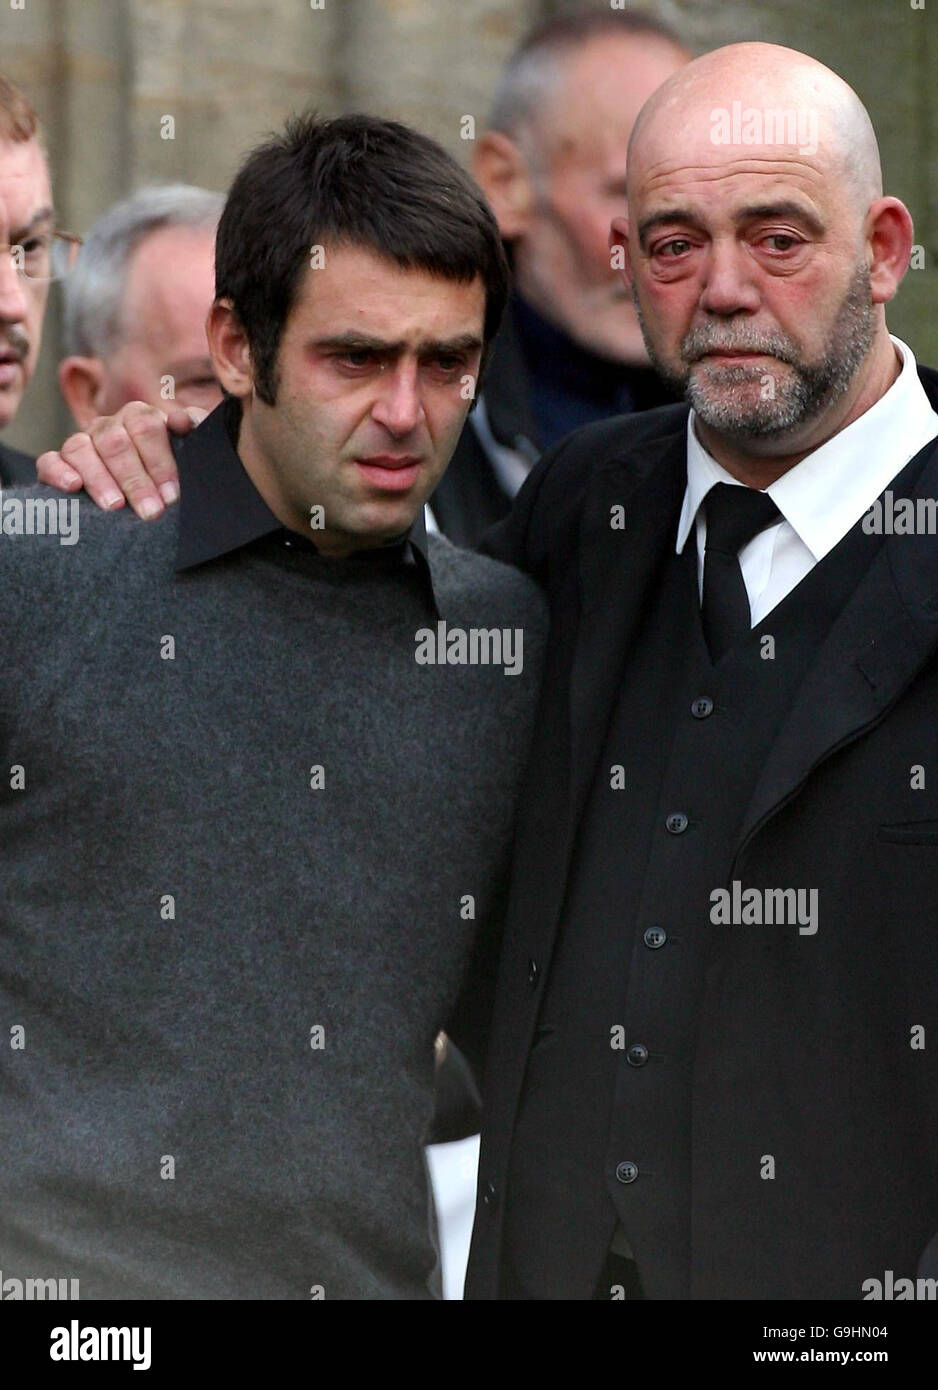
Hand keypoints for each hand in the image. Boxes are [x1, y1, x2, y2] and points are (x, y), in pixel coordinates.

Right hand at [36, 403, 206, 517]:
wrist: (147, 499)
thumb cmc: (171, 477)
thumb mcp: (190, 455)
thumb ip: (195, 432)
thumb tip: (184, 421)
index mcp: (140, 419)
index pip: (146, 426)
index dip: (159, 460)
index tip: (172, 494)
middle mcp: (109, 427)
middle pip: (115, 441)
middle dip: (135, 479)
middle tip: (151, 511)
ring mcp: (82, 444)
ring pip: (80, 448)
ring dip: (99, 478)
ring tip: (115, 507)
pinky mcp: (58, 464)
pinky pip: (49, 461)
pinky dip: (58, 472)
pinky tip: (72, 487)